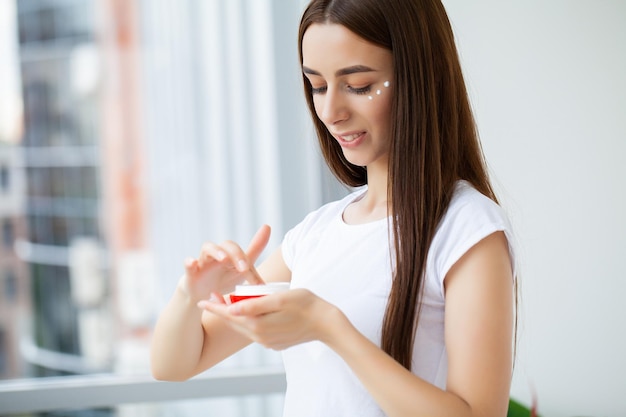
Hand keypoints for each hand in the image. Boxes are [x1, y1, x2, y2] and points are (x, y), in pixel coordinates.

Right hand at [180, 225, 270, 302]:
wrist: (204, 296)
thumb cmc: (225, 277)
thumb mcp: (242, 267)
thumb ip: (254, 250)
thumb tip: (268, 228)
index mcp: (231, 254)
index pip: (240, 250)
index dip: (247, 257)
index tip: (253, 265)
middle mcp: (218, 253)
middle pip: (226, 245)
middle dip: (236, 255)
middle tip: (244, 268)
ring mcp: (204, 261)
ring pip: (208, 248)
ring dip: (217, 252)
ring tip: (224, 259)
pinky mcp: (191, 272)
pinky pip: (188, 264)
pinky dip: (189, 262)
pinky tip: (192, 262)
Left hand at [198, 289, 341, 349]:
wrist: (327, 324)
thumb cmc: (306, 304)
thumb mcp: (281, 298)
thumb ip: (255, 304)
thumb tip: (232, 308)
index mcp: (259, 325)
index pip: (230, 315)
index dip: (215, 307)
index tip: (202, 299)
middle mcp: (261, 337)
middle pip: (234, 323)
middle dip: (221, 311)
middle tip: (210, 299)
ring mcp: (269, 342)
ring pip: (244, 328)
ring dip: (234, 317)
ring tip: (225, 305)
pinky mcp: (276, 343)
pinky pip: (256, 333)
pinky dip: (247, 323)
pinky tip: (247, 314)